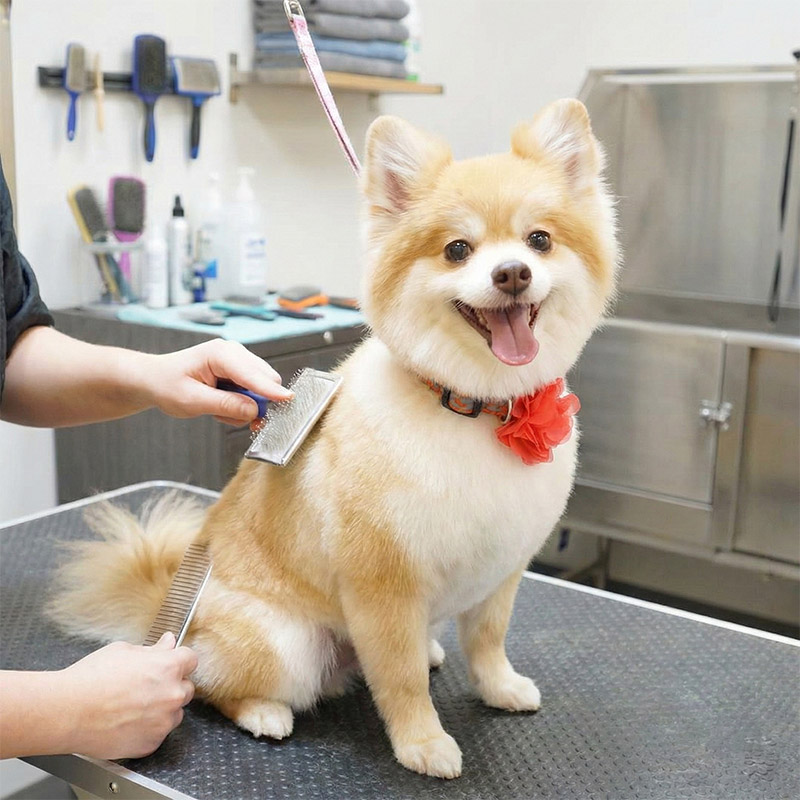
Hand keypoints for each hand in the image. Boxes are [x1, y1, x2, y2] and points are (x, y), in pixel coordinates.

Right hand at [62, 632, 197, 758]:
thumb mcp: (123, 651)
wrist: (67, 712)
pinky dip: (148, 729)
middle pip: (185, 688)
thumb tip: (167, 643)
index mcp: (168, 667)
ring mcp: (163, 722)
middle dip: (171, 685)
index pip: (191, 659)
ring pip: (174, 713)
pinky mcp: (151, 743)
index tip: (170, 663)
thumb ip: (153, 649)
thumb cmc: (90, 680)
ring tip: (133, 706)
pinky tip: (127, 722)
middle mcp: (171, 695)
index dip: (179, 660)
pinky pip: (158, 733)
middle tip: (147, 686)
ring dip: (162, 709)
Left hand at [143, 339, 293, 425]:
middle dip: (256, 403)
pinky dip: (240, 403)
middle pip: (265, 379)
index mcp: (220, 354)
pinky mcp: (239, 370)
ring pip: (261, 387)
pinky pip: (253, 390)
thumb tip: (254, 410)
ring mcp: (238, 360)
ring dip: (244, 405)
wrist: (154, 379)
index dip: (270, 390)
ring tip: (217, 409)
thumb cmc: (167, 385)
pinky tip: (220, 404)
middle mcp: (233, 352)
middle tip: (233, 418)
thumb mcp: (192, 401)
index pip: (253, 374)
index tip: (289, 400)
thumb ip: (225, 404)